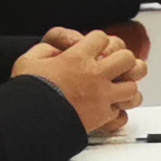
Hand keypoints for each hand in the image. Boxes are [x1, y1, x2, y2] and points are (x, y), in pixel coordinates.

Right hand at [15, 28, 142, 136]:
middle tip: (115, 64)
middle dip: (123, 59)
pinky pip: (122, 112)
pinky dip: (118, 110)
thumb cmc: (28, 93)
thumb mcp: (28, 62)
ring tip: (117, 86)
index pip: (102, 38)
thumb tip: (54, 50)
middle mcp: (94, 75)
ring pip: (132, 85)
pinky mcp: (102, 117)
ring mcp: (102, 96)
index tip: (95, 47)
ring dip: (126, 85)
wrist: (31, 122)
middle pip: (127, 58)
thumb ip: (44, 50)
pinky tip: (111, 107)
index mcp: (77, 58)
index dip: (99, 41)